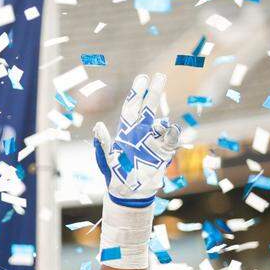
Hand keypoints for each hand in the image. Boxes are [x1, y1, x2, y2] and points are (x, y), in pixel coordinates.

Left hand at [92, 73, 179, 206]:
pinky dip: (171, 136)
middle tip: (160, 75)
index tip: (142, 78)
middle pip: (148, 109)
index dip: (137, 93)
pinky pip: (170, 140)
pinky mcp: (163, 153)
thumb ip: (103, 144)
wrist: (130, 193)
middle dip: (154, 92)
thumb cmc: (115, 175)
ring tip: (159, 127)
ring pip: (161, 124)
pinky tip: (169, 134)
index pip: (132, 108)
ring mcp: (153, 141)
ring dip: (161, 123)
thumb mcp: (106, 160)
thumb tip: (98, 126)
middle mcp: (140, 133)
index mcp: (125, 132)